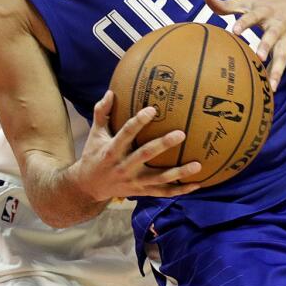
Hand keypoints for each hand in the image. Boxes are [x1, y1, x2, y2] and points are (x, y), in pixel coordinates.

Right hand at [70, 92, 201, 201]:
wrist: (88, 187)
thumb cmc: (94, 156)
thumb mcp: (95, 134)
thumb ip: (102, 113)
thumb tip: (111, 92)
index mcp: (111, 150)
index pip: (126, 133)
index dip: (138, 122)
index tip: (153, 109)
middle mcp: (123, 167)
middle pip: (145, 155)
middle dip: (163, 145)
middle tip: (181, 134)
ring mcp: (134, 182)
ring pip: (159, 179)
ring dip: (179, 173)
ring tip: (198, 165)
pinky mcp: (141, 192)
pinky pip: (163, 193)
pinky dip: (180, 190)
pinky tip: (196, 184)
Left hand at [205, 0, 285, 90]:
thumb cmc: (265, 5)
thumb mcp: (247, 1)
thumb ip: (227, 4)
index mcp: (264, 11)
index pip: (253, 16)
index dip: (244, 23)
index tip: (234, 30)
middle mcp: (276, 25)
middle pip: (272, 35)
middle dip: (266, 46)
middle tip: (259, 56)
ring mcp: (284, 38)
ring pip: (281, 54)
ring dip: (277, 68)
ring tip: (271, 84)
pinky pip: (282, 64)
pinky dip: (277, 76)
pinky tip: (272, 89)